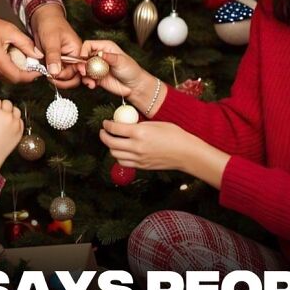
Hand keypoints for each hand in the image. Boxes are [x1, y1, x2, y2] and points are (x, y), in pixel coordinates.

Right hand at [0, 9, 44, 83]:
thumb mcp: (9, 30)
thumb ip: (25, 44)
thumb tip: (38, 55)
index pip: (18, 77)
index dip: (31, 75)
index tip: (40, 70)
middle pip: (14, 78)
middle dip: (26, 72)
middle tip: (33, 61)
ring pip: (8, 77)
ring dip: (17, 70)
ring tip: (21, 56)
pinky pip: (2, 74)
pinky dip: (9, 68)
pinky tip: (11, 57)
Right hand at [0, 97, 23, 169]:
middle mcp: (7, 116)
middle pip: (7, 103)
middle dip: (2, 106)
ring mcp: (15, 123)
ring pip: (16, 110)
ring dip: (11, 111)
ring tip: (5, 117)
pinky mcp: (20, 131)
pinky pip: (21, 121)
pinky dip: (16, 121)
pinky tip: (10, 124)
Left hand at [30, 4, 82, 88]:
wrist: (42, 17)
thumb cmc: (50, 24)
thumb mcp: (51, 40)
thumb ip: (54, 56)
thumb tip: (55, 73)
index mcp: (78, 52)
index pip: (76, 71)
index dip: (65, 76)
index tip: (52, 75)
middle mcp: (74, 58)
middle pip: (73, 77)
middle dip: (61, 81)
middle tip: (49, 78)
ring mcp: (65, 60)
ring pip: (64, 76)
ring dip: (55, 78)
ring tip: (45, 74)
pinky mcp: (57, 61)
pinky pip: (56, 71)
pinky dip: (50, 73)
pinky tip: (44, 71)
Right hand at [79, 39, 154, 101]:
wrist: (134, 86)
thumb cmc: (131, 70)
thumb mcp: (121, 61)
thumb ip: (110, 57)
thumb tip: (100, 53)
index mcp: (105, 47)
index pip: (88, 45)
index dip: (83, 51)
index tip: (84, 59)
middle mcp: (99, 56)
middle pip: (83, 57)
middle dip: (81, 65)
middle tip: (84, 72)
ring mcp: (97, 67)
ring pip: (83, 69)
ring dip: (84, 75)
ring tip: (90, 81)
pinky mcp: (96, 77)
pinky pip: (87, 78)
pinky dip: (87, 82)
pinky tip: (93, 85)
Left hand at [99, 120, 230, 187]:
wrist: (186, 153)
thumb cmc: (174, 135)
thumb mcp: (156, 124)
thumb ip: (139, 124)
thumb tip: (125, 124)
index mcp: (140, 132)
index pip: (115, 128)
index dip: (107, 125)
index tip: (105, 123)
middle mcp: (136, 146)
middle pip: (111, 143)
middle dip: (104, 136)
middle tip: (104, 132)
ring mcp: (138, 158)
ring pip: (115, 154)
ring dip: (111, 147)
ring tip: (112, 141)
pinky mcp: (141, 166)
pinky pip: (123, 162)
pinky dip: (119, 156)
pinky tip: (122, 151)